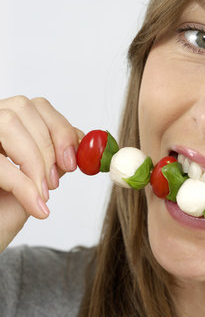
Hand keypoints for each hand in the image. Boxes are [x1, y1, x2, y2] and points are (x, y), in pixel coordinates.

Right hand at [0, 96, 82, 250]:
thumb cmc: (4, 212)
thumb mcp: (38, 181)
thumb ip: (56, 157)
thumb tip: (84, 142)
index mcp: (4, 126)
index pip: (36, 106)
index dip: (60, 129)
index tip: (73, 161)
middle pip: (22, 107)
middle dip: (48, 145)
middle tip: (56, 180)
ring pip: (8, 122)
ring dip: (34, 160)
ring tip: (43, 193)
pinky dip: (23, 184)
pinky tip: (36, 206)